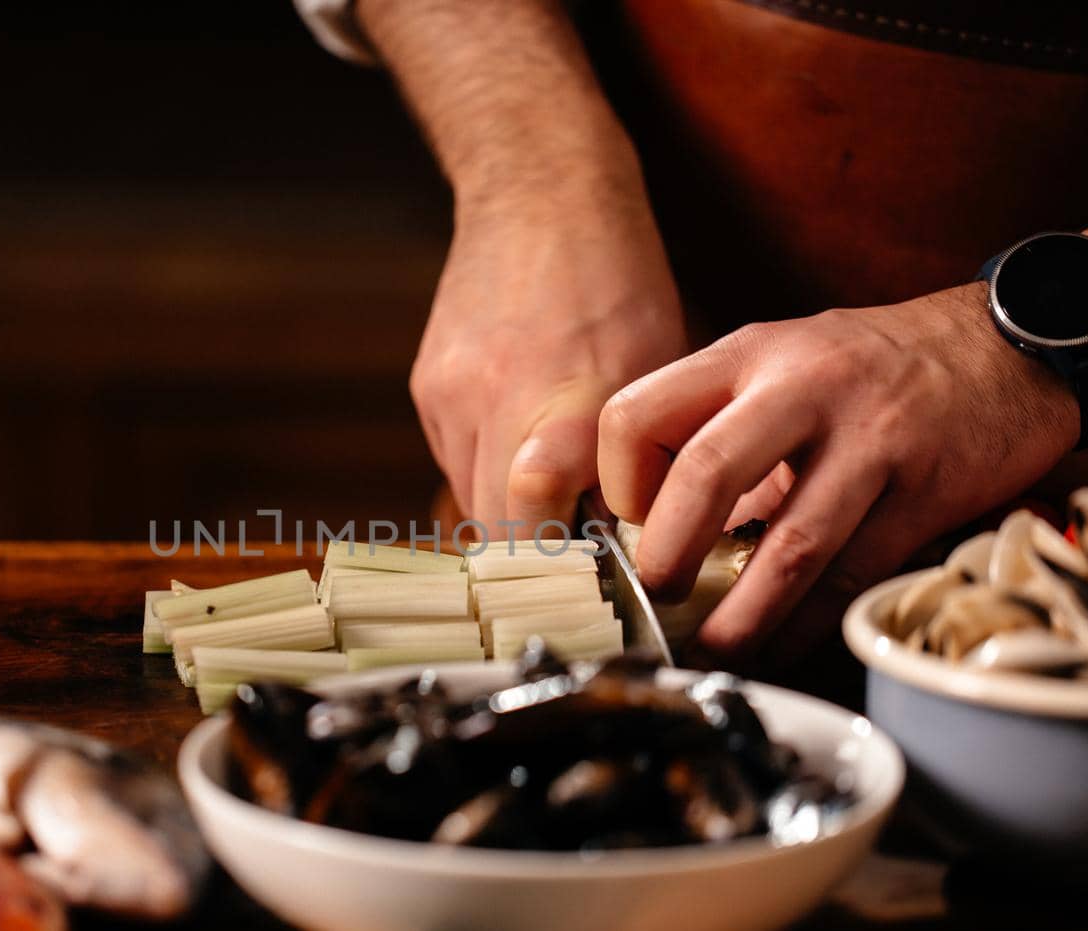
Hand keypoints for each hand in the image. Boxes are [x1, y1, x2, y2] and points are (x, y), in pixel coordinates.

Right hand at [412, 177, 685, 537]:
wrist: (541, 193)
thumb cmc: (621, 281)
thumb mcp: (659, 368)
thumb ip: (639, 455)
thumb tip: (628, 539)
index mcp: (574, 401)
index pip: (532, 522)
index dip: (553, 568)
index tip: (586, 580)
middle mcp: (500, 403)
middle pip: (494, 529)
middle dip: (533, 552)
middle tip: (575, 554)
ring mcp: (453, 396)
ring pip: (470, 498)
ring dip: (508, 509)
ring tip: (552, 486)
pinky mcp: (428, 388)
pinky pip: (455, 458)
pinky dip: (488, 465)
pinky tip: (520, 430)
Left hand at [597, 283, 1080, 658]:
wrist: (1011, 345)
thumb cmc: (876, 367)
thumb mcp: (784, 360)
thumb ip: (721, 422)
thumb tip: (653, 520)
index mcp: (747, 355)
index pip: (638, 415)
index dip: (620, 484)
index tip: (635, 524)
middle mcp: (801, 389)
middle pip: (705, 474)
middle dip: (669, 555)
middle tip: (660, 595)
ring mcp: (868, 441)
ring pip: (789, 545)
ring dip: (743, 616)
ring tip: (716, 649)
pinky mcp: (923, 492)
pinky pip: (853, 575)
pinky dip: (808, 624)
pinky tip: (783, 645)